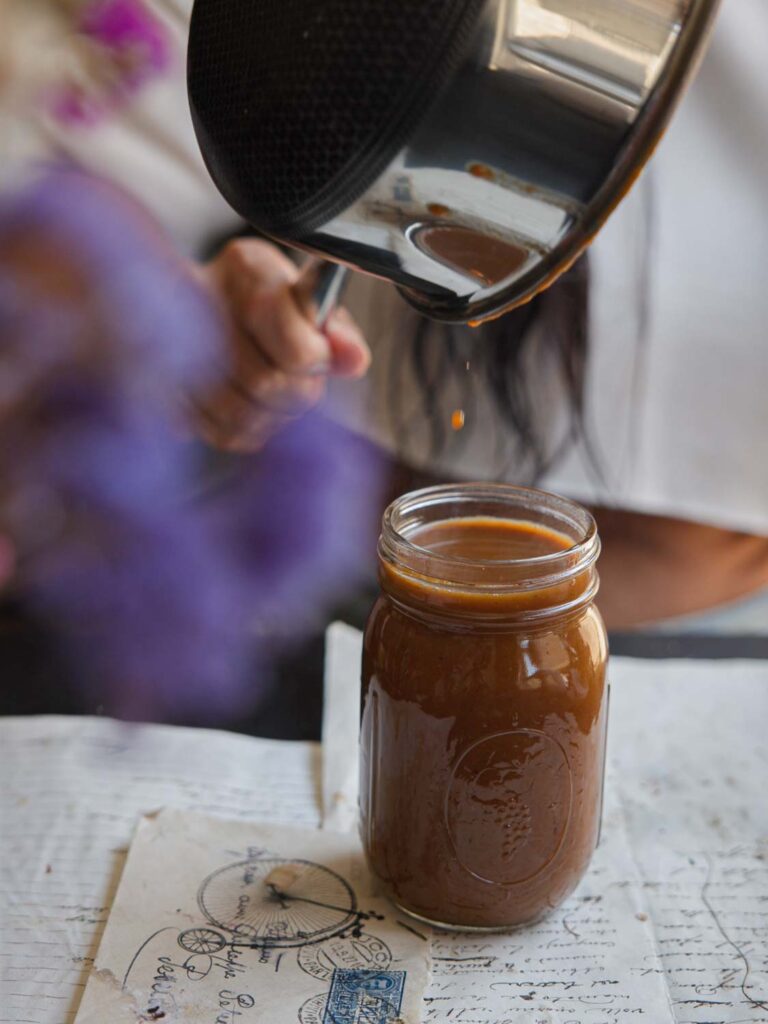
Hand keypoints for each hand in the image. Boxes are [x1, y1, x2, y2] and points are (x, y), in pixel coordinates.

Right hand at [189, 239, 369, 450]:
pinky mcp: (167, 391)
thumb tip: (355, 360)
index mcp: (248, 270)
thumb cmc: (270, 303)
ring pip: (243, 417)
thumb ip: (337, 330)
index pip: (294, 346)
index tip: (318, 354)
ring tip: (276, 389)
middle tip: (299, 377)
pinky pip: (225, 433)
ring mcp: (173, 348)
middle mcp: (200, 302)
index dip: (315, 360)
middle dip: (296, 391)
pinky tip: (251, 402)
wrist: (205, 304)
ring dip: (273, 414)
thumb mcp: (310, 302)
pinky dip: (250, 428)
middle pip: (266, 384)